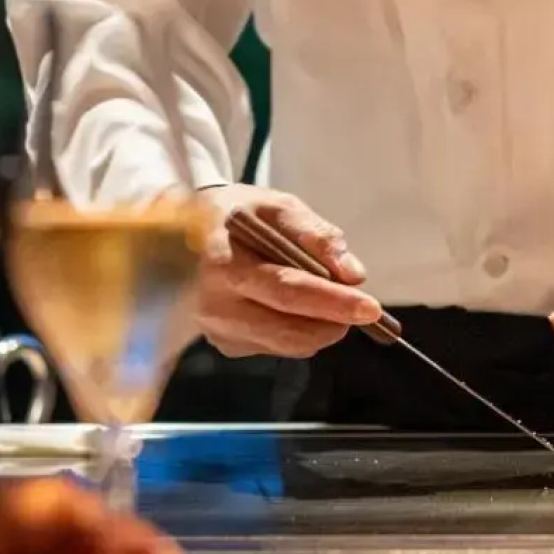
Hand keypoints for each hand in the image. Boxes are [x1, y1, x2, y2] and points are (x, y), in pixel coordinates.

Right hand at [196, 184, 386, 358]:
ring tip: (327, 299)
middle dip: (334, 322)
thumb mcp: (277, 206)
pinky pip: (275, 346)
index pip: (287, 291)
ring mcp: (216, 330)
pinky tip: (293, 306)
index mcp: (224, 263)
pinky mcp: (223, 344)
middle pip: (288, 330)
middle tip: (362, 307)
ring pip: (286, 344)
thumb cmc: (238, 214)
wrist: (182, 232)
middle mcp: (214, 304)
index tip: (370, 308)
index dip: (332, 302)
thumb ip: (316, 235)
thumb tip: (353, 273)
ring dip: (320, 327)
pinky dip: (298, 331)